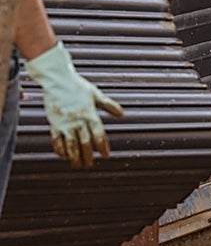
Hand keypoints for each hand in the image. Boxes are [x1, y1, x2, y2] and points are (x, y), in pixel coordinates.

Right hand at [24, 42, 123, 167]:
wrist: (57, 80)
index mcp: (90, 114)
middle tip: (90, 165)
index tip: (106, 155)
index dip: (102, 146)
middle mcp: (78, 121)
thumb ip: (109, 105)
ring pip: (70, 145)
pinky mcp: (54, 124)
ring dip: (74, 157)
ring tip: (78, 165)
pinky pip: (56, 141)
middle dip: (88, 155)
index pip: (98, 134)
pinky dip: (60, 150)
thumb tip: (122, 115)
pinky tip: (64, 156)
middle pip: (84, 143)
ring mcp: (65, 123)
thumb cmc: (78, 86)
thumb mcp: (96, 94)